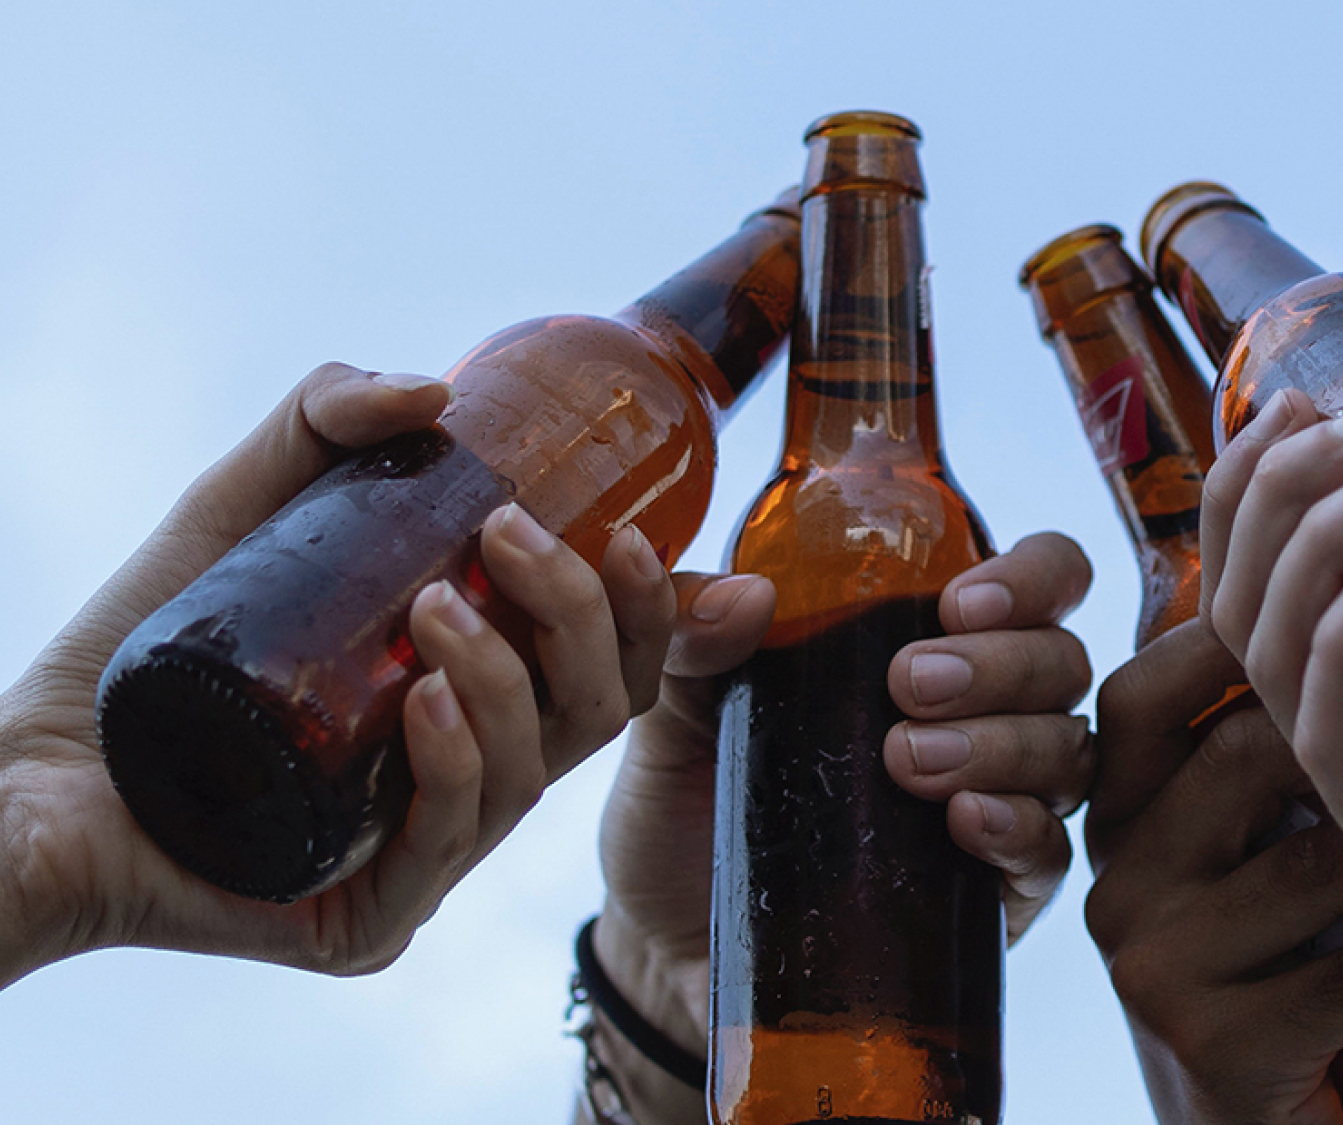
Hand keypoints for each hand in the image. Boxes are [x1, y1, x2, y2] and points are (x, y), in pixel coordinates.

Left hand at [0, 362, 679, 984]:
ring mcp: (424, 859)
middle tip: (508, 533)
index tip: (639, 538)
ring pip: (534, 772)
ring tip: (436, 606)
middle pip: (596, 711)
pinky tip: (425, 704)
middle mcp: (468, 781)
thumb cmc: (144, 644)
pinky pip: (449, 844)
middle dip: (578, 615)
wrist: (28, 764)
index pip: (604, 663)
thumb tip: (433, 394)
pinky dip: (454, 767)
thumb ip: (326, 422)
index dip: (658, 610)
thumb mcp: (246, 505)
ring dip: (505, 677)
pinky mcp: (366, 921)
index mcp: (475, 700)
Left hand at [586, 532, 1094, 1123]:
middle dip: (998, 663)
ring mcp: (998, 804)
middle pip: (1060, 660)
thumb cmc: (686, 815)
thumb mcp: (669, 715)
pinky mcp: (995, 896)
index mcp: (927, 644)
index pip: (1037, 582)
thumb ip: (690, 638)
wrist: (670, 951)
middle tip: (908, 684)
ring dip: (1001, 741)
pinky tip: (962, 821)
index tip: (957, 602)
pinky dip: (1017, 826)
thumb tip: (749, 594)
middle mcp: (984, 715)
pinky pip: (1048, 852)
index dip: (1029, 577)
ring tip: (908, 759)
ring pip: (1065, 750)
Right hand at [1084, 621, 1342, 1124]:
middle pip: (1249, 751)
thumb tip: (1325, 565)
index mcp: (1117, 809)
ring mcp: (1155, 961)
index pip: (1148, 687)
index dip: (1247, 631)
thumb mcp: (1248, 835)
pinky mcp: (1216, 1043)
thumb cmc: (1283, 953)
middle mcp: (1116, 876)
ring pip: (1318, 860)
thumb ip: (1256, 729)